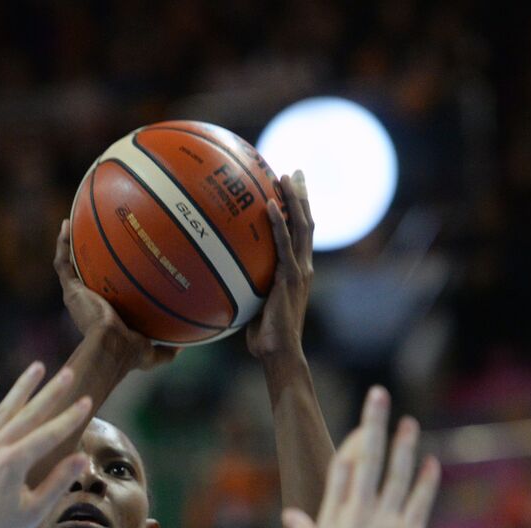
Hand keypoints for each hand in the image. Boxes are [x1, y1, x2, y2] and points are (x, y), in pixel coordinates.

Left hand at [0, 362, 91, 527]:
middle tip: (69, 373)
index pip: (50, 433)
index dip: (70, 417)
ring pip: (1, 412)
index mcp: (14, 462)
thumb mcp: (34, 511)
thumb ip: (57, 482)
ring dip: (21, 389)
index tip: (87, 400)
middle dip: (51, 393)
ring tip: (37, 368)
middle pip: (28, 415)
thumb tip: (80, 457)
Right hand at [55, 219, 178, 370]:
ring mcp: (77, 295)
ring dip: (70, 245)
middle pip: (86, 274)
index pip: (104, 293)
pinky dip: (63, 243)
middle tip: (97, 237)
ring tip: (74, 223)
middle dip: (89, 257)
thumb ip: (167, 350)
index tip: (119, 262)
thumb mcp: (152, 353)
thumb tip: (183, 344)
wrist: (112, 348)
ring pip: (70, 265)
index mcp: (104, 315)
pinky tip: (67, 225)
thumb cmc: (130, 354)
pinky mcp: (71, 290)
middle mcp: (88, 303)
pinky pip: (63, 262)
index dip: (108, 279)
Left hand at [246, 170, 313, 360]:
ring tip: (287, 177)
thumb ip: (248, 289)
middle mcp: (304, 267)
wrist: (279, 352)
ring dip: (295, 200)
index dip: (300, 211)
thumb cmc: (264, 337)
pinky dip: (278, 223)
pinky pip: (284, 244)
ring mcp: (299, 271)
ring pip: (301, 227)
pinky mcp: (290, 277)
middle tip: (296, 173)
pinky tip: (270, 205)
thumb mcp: (255, 307)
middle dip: (302, 196)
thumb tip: (224, 280)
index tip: (293, 190)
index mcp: (298, 272)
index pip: (301, 235)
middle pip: (307, 223)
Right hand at [282, 387, 439, 527]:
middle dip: (373, 423)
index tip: (362, 424)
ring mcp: (384, 524)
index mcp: (331, 517)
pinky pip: (419, 502)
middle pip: (367, 458)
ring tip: (409, 422)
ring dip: (404, 445)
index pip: (342, 468)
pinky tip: (431, 463)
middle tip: (379, 395)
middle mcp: (357, 513)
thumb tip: (291, 515)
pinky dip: (426, 481)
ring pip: (396, 474)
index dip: (352, 441)